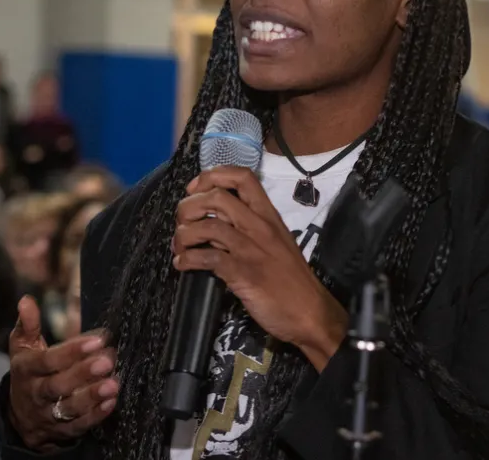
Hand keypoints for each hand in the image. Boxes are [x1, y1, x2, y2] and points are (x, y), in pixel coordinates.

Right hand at [6, 296, 117, 450]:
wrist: (20, 415)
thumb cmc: (28, 371)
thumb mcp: (22, 347)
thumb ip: (27, 325)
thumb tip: (26, 300)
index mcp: (26, 369)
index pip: (47, 361)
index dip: (71, 352)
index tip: (97, 340)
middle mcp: (35, 393)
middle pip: (58, 385)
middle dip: (83, 373)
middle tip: (107, 361)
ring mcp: (47, 414)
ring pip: (69, 408)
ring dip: (92, 397)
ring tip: (113, 384)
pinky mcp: (60, 430)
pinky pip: (78, 426)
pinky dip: (95, 416)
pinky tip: (111, 402)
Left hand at [172, 167, 347, 370]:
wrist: (310, 313)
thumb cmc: (293, 279)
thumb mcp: (277, 243)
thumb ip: (251, 228)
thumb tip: (215, 222)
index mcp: (269, 215)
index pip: (242, 177)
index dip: (212, 176)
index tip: (196, 190)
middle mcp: (259, 226)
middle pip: (216, 197)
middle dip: (189, 206)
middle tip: (181, 222)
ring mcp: (250, 249)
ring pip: (207, 226)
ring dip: (183, 235)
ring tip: (178, 247)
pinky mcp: (242, 273)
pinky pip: (207, 258)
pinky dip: (187, 260)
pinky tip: (182, 265)